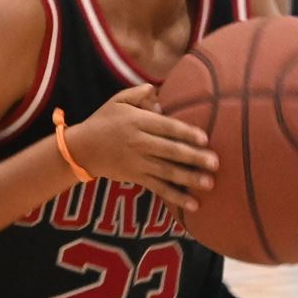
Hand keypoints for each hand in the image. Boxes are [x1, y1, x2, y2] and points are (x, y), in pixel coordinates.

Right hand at [66, 85, 218, 210]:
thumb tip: (160, 93)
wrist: (82, 149)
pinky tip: (193, 204)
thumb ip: (140, 94)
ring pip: (167, 171)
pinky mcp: (136, 178)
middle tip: (216, 163)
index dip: (186, 133)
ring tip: (209, 183)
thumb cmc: (104, 121)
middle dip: (194, 158)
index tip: (204, 138)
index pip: (166, 127)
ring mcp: (138, 163)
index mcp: (138, 122)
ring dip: (189, 179)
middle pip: (170, 151)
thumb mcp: (118, 100)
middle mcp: (139, 143)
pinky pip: (159, 188)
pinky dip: (176, 196)